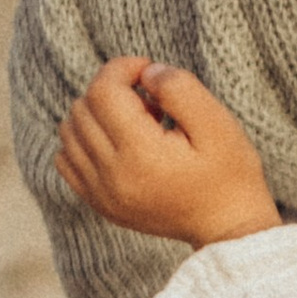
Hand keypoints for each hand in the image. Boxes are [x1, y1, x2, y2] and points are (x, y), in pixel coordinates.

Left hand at [56, 58, 282, 248]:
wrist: (230, 229)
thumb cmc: (230, 175)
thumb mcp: (218, 124)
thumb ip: (180, 88)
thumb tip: (146, 72)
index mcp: (141, 154)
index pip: (104, 91)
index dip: (123, 68)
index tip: (148, 73)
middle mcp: (113, 176)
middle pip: (83, 107)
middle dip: (112, 91)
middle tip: (150, 105)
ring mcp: (102, 194)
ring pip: (69, 131)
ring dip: (96, 115)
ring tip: (135, 125)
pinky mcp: (100, 204)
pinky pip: (66, 161)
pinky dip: (83, 142)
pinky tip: (116, 143)